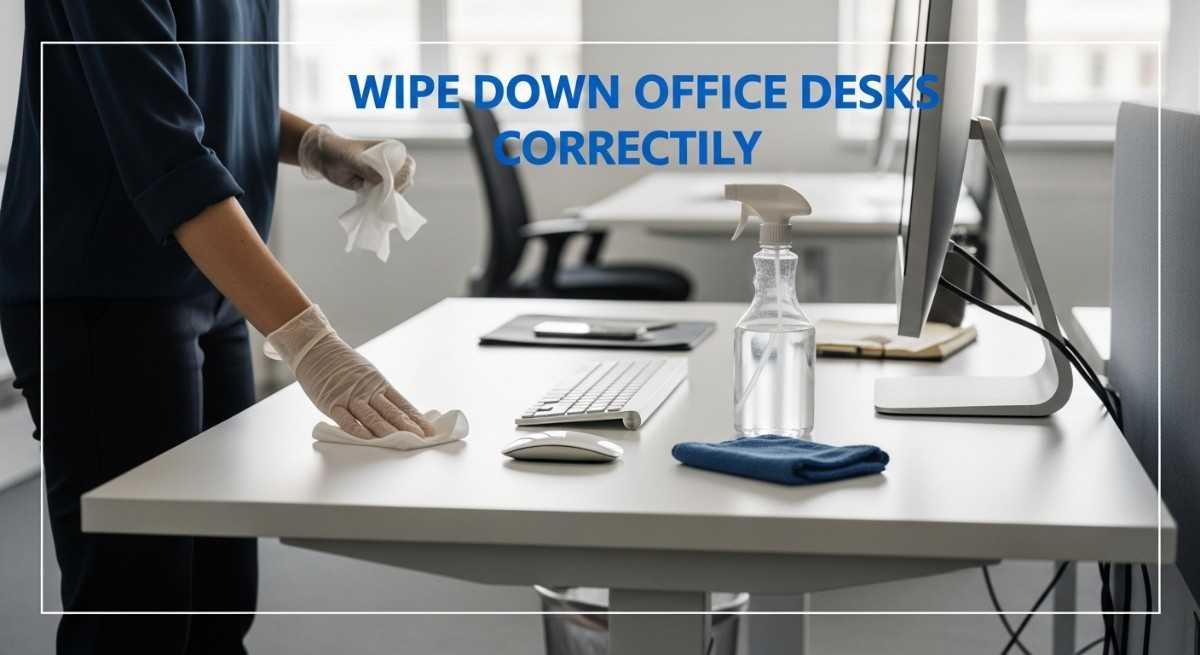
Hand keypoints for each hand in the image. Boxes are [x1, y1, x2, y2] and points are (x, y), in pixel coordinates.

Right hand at [266, 305, 435, 438]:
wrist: (316, 348)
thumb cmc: (342, 363)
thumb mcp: (367, 373)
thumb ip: (379, 392)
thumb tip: (397, 410)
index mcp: (379, 384)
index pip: (402, 404)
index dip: (416, 418)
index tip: (429, 430)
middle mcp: (368, 391)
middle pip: (391, 412)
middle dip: (408, 427)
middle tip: (422, 439)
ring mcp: (350, 397)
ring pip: (372, 417)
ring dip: (388, 431)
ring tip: (403, 441)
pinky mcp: (331, 402)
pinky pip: (346, 419)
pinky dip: (357, 430)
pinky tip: (368, 438)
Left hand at [297, 123, 415, 192]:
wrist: (324, 157)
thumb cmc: (339, 150)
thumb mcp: (352, 158)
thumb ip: (366, 168)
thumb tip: (382, 182)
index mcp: (390, 150)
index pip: (407, 164)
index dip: (404, 176)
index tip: (393, 185)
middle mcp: (389, 163)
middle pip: (405, 179)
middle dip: (399, 189)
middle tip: (386, 195)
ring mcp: (382, 176)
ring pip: (396, 190)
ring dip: (390, 197)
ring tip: (377, 199)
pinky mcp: (374, 187)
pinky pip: (383, 196)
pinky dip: (381, 202)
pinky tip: (375, 204)